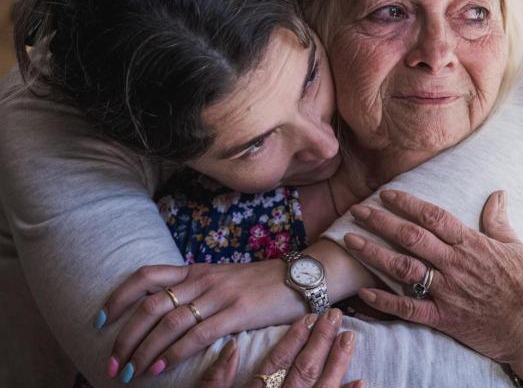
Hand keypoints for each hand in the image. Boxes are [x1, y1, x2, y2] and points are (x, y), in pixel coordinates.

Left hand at [100, 259, 291, 378]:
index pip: (146, 276)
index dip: (118, 298)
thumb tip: (165, 314)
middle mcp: (203, 280)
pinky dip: (173, 353)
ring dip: (144, 351)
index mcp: (197, 270)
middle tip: (112, 363)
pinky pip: (197, 335)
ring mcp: (220, 295)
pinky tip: (160, 368)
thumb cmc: (262, 284)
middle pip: (150, 305)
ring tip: (130, 373)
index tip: (100, 321)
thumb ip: (196, 292)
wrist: (302, 277)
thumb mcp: (224, 280)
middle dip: (125, 337)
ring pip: (169, 323)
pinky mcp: (238, 313)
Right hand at [198, 309, 363, 387]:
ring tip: (349, 338)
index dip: (293, 339)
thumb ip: (214, 380)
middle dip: (321, 341)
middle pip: (303, 371)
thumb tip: (232, 347)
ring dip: (337, 362)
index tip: (308, 318)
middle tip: (335, 315)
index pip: (276, 363)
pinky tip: (361, 381)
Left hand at [342, 190, 522, 380]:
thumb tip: (496, 194)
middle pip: (410, 237)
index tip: (386, 193)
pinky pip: (409, 309)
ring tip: (350, 240)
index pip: (432, 216)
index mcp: (471, 244)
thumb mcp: (517, 246)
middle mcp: (455, 264)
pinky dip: (384, 301)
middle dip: (381, 221)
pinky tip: (364, 291)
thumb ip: (498, 220)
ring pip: (403, 268)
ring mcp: (448, 291)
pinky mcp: (445, 318)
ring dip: (374, 253)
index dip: (407, 203)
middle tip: (357, 210)